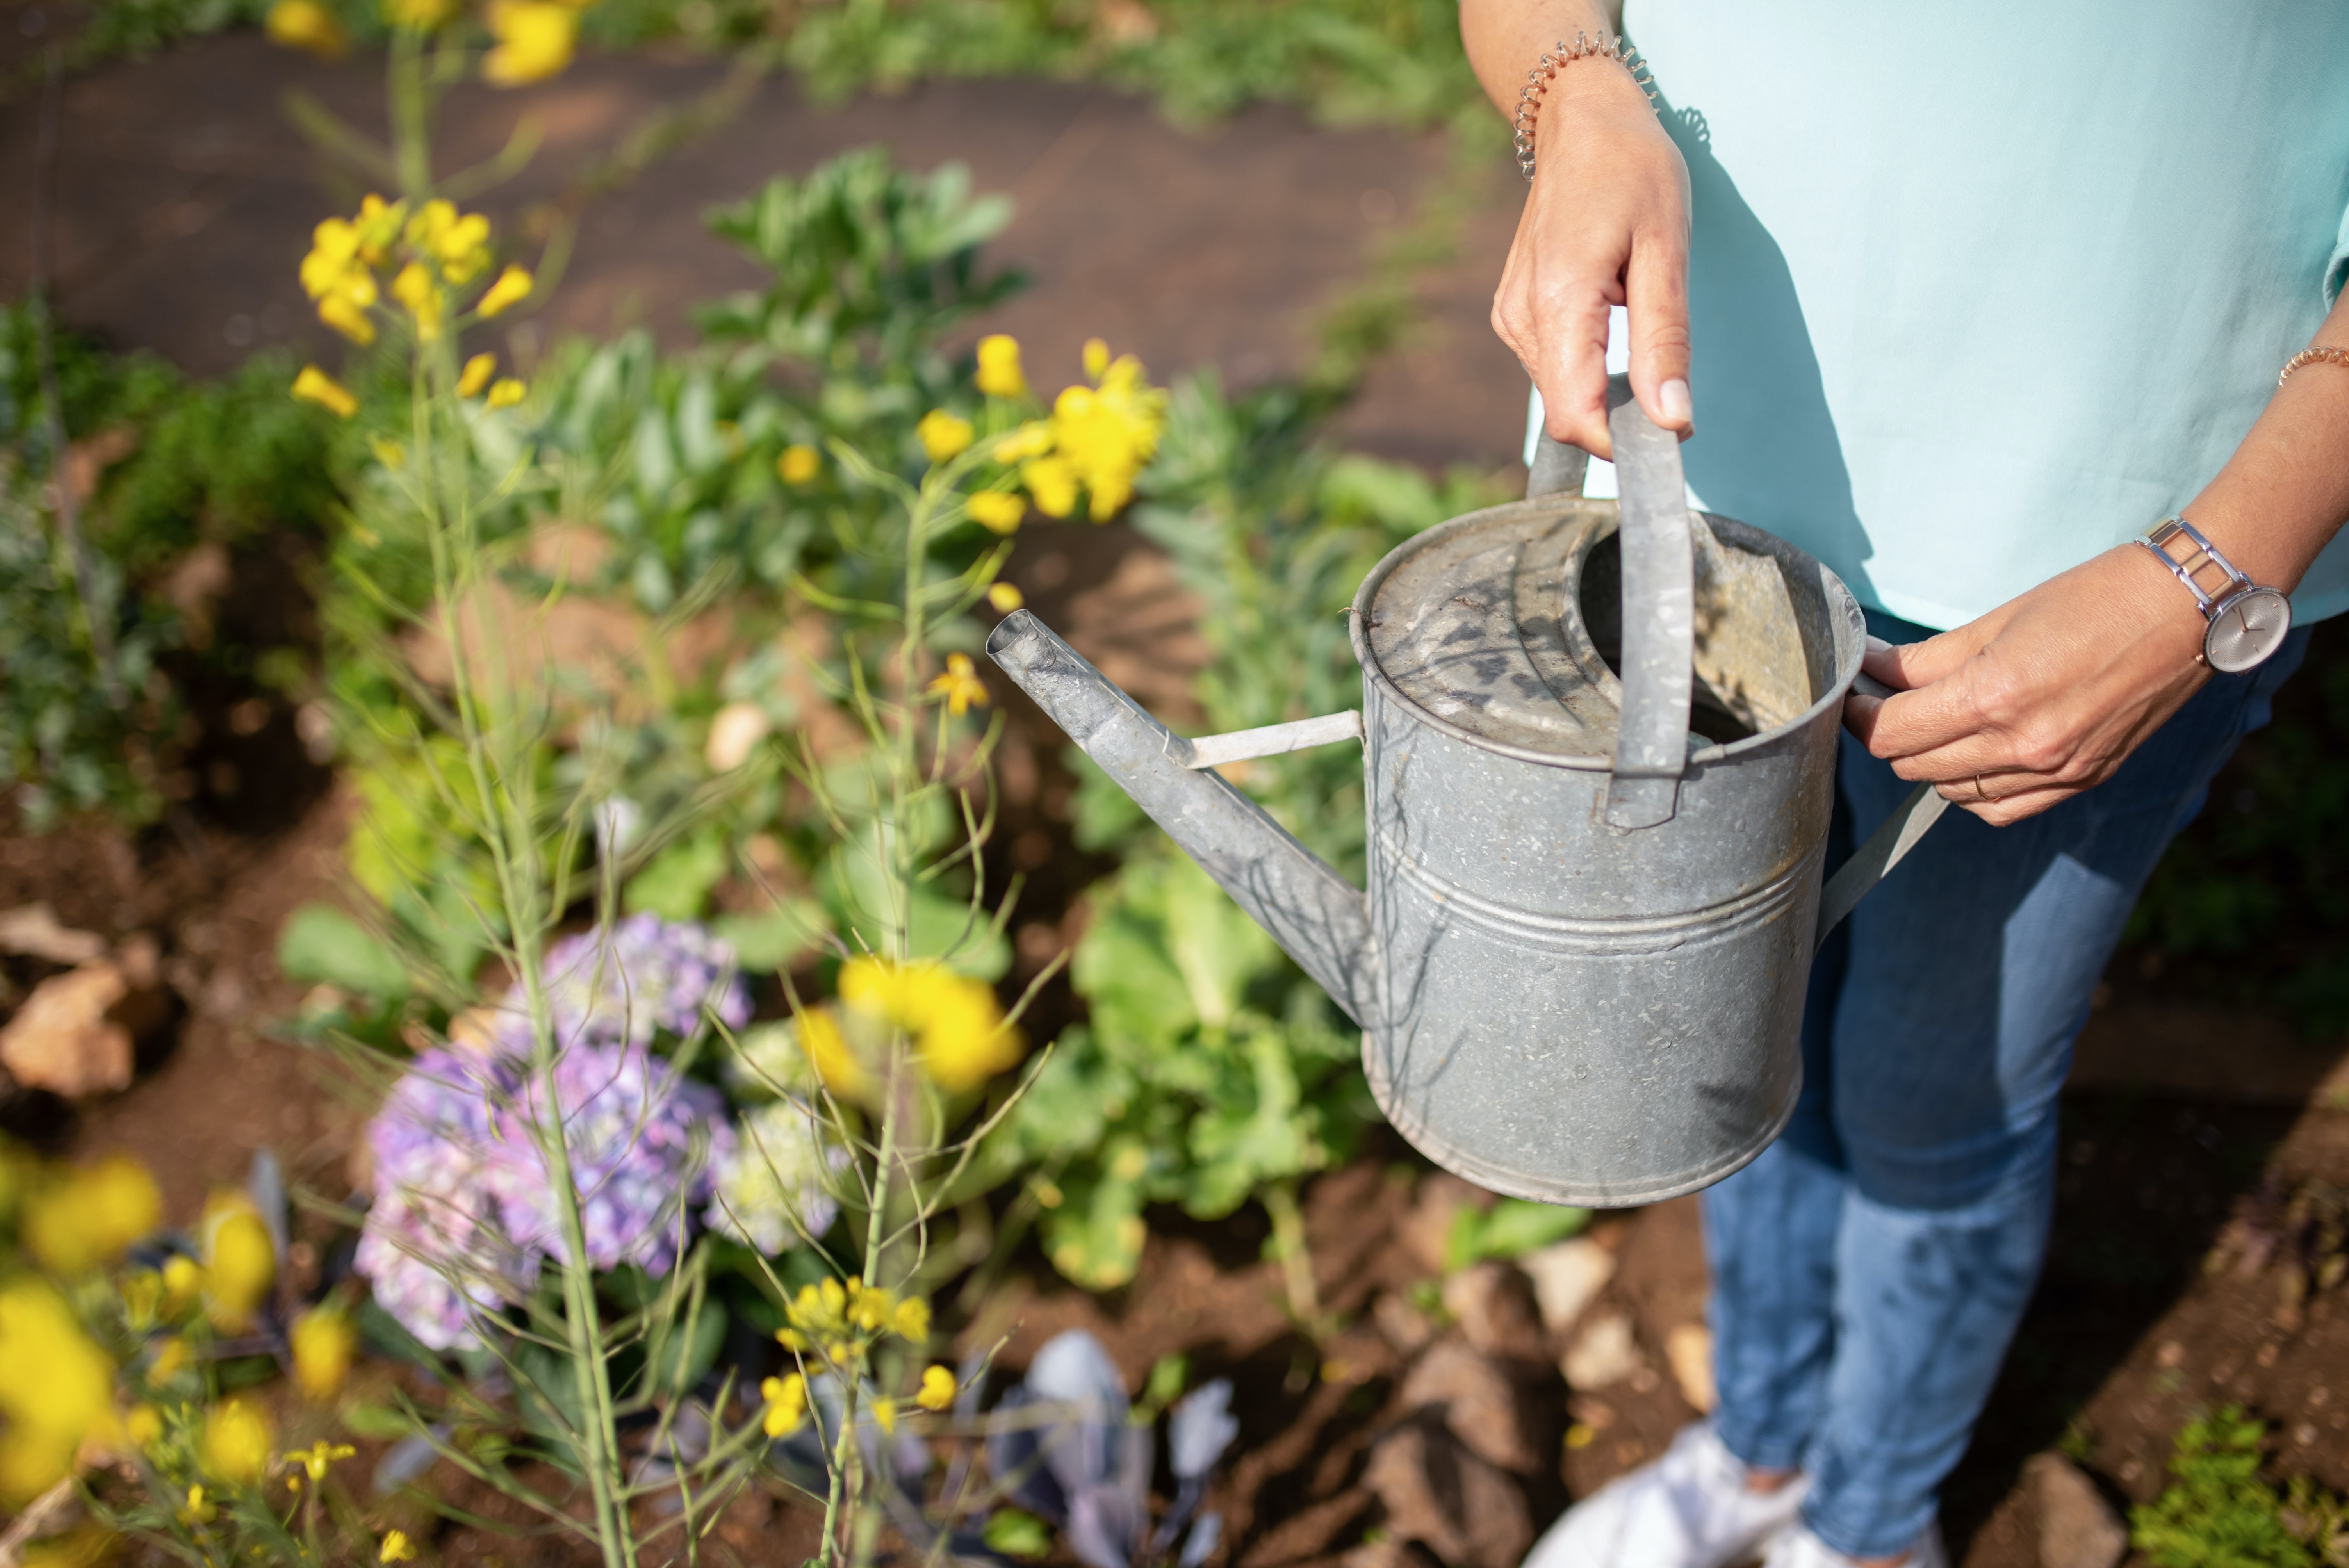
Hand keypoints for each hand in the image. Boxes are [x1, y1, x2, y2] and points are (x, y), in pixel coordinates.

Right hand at [1490, 61, 1691, 457]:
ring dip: (1604, 391)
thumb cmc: (1631, 171)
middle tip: (1671, 391)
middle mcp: (1521, 316)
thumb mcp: (1666, 250)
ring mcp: (1511, 316)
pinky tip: (1612, 324)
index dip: (1622, 444)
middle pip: (1565, 411)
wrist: (1581, 124)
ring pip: (1558, 392)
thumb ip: (1665, 341)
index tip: (1670, 438)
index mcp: (1559, 300)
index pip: (1575, 414)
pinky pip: (1551, 367)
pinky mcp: (1513, 314)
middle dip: (1618, 421)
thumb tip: (1672, 420)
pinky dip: (1587, 368)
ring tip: (1641, 337)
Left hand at [1842, 546, 2212, 824]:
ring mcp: (2055, 770)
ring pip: (1951, 792)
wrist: (2185, 612)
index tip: (1855, 696)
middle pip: (1914, 766)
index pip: (1892, 734)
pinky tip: (1974, 755)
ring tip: (1935, 723)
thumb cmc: (2093, 599)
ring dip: (1930, 762)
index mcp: (1995, 697)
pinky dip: (1973, 789)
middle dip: (1891, 735)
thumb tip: (1872, 670)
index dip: (1861, 716)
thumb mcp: (1998, 620)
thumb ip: (1927, 658)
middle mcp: (2023, 745)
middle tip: (1889, 703)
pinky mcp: (2081, 781)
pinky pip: (2000, 807)